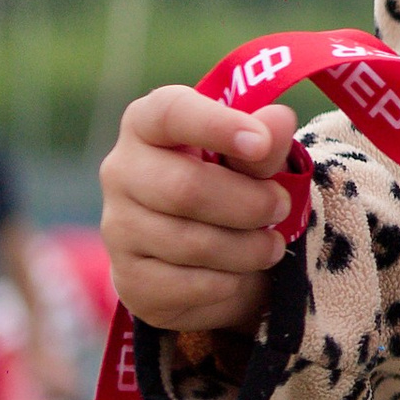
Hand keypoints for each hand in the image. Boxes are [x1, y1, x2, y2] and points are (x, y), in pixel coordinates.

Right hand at [100, 89, 298, 335]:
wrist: (207, 253)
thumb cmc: (231, 183)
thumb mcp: (253, 157)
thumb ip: (266, 140)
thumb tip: (279, 120)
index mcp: (148, 124)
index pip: (169, 113)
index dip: (216, 126)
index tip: (260, 144)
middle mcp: (121, 171)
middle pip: (185, 189)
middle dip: (249, 203)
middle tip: (281, 206)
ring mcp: (118, 227)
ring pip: (190, 244)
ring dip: (247, 248)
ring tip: (271, 244)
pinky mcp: (129, 280)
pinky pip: (187, 285)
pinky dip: (228, 282)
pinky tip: (239, 271)